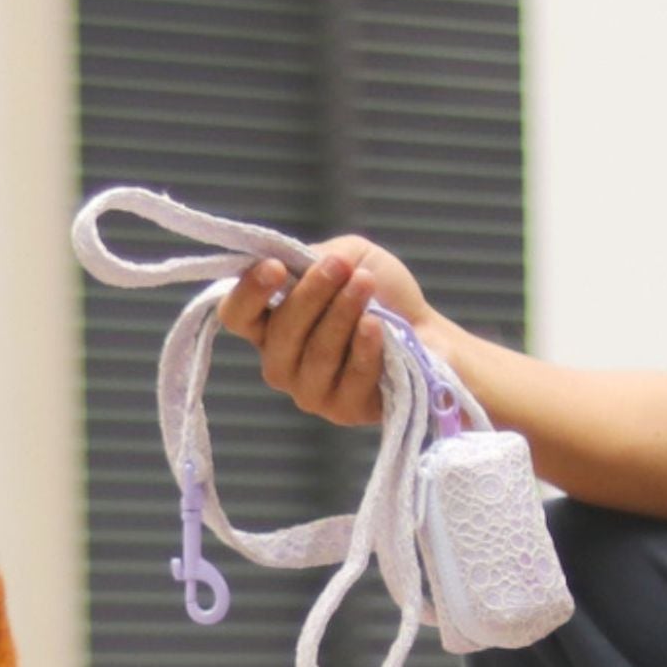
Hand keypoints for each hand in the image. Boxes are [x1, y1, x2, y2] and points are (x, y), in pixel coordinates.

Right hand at [216, 235, 435, 428]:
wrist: (430, 332)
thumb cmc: (381, 293)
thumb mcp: (347, 257)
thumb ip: (314, 256)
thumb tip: (293, 264)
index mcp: (270, 324)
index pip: (236, 315)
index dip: (250, 293)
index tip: (277, 267)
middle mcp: (281, 362)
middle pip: (280, 333)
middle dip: (312, 294)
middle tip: (342, 266)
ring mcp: (310, 391)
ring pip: (316, 354)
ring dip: (342, 314)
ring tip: (367, 286)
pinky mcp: (344, 410)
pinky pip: (349, 377)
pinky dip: (364, 347)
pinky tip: (377, 326)